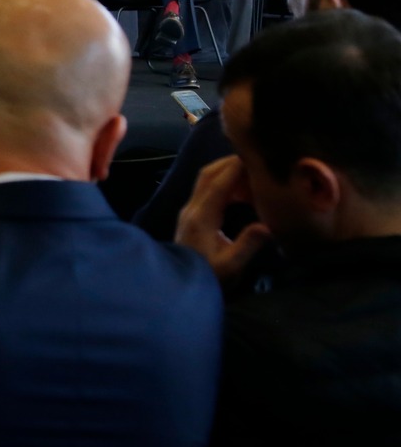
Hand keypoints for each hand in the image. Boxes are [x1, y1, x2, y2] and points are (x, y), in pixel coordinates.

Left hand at [175, 156, 272, 283]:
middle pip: (207, 176)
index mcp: (200, 218)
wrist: (179, 288)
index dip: (235, 169)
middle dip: (230, 164)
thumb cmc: (208, 278)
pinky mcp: (192, 217)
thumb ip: (247, 245)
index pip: (217, 185)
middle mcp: (192, 209)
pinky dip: (225, 186)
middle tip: (256, 162)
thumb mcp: (231, 266)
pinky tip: (243, 194)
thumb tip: (267, 226)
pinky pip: (207, 192)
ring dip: (227, 174)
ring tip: (254, 177)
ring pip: (206, 182)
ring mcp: (190, 212)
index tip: (254, 158)